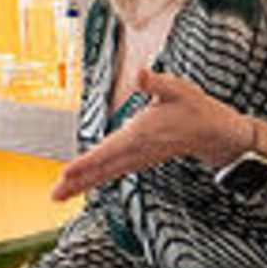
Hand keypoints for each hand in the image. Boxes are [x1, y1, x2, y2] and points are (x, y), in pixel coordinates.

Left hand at [54, 69, 261, 199]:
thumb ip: (156, 83)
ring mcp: (138, 158)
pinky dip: (95, 178)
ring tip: (59, 194)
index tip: (68, 171)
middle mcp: (138, 150)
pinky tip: (81, 183)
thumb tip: (141, 73)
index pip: (110, 149)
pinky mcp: (139, 160)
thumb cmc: (193, 107)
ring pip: (106, 173)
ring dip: (83, 184)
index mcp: (142, 133)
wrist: (212, 133)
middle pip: (103, 168)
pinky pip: (113, 172)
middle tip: (54, 194)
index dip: (88, 161)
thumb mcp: (178, 89)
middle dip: (78, 181)